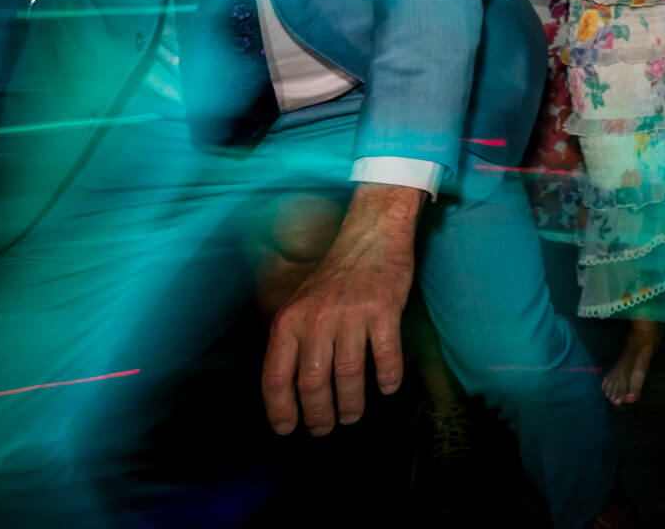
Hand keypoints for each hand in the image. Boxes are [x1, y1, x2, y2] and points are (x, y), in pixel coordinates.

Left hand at [260, 184, 418, 436]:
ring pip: (348, 375)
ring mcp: (351, 316)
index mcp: (289, 320)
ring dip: (351, 404)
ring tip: (353, 415)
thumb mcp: (299, 302)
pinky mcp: (384, 311)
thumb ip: (292, 339)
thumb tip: (289, 388)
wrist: (371, 235)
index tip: (288, 429)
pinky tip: (387, 387)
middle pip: (312, 383)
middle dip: (318, 415)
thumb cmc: (335, 274)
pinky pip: (385, 356)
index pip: (276, 377)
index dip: (281, 410)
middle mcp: (316, 320)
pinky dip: (388, 378)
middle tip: (325, 428)